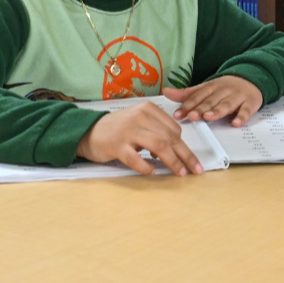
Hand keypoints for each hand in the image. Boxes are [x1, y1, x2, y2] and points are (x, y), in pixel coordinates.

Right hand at [77, 101, 203, 176]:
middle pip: (169, 138)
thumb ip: (158, 131)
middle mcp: (140, 117)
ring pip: (158, 146)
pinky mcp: (116, 145)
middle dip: (185, 155)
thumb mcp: (140, 122)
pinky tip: (151, 172)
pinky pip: (135, 158)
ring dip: (172, 161)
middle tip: (195, 169)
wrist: (89, 131)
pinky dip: (145, 166)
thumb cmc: (119, 129)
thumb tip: (175, 150)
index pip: (174, 129)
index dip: (184, 146)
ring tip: (180, 173)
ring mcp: (128, 131)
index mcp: (148, 109)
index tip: (191, 159)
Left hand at [164, 75, 262, 126]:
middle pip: (211, 100)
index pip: (198, 97)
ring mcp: (238, 96)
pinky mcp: (250, 103)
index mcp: (212, 87)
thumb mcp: (206, 88)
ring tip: (209, 117)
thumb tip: (166, 91)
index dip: (188, 105)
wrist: (251, 78)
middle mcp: (224, 91)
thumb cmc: (225, 88)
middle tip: (192, 116)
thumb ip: (187, 93)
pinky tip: (236, 123)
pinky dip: (242, 116)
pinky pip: (246, 110)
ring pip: (227, 104)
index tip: (177, 115)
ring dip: (218, 110)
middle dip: (202, 108)